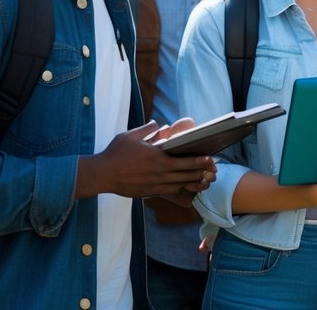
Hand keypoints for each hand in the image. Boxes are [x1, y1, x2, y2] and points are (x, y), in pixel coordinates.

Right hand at [75, 121, 216, 199]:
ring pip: (180, 185)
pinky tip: (188, 187)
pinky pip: (170, 192)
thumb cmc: (116, 153)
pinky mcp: (150, 193)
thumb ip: (148, 129)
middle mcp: (159, 173)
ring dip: (194, 183)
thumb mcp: (131, 136)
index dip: (200, 161)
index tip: (210, 158)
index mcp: (157, 158)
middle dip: (202, 173)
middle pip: (187, 175)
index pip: (185, 161)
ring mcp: (155, 185)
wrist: (102, 174)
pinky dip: (181, 190)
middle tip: (214, 170)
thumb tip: (159, 124)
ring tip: (206, 180)